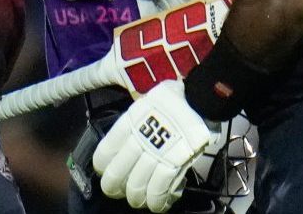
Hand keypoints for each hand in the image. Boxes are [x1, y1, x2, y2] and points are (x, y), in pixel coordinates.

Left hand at [93, 80, 219, 211]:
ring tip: (139, 200)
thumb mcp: (145, 103)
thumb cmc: (174, 99)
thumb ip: (134, 122)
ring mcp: (155, 153)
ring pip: (136, 187)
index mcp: (129, 123)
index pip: (104, 154)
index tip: (105, 171)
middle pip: (116, 175)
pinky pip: (159, 190)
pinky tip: (157, 205)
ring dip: (136, 198)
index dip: (102, 168)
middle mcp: (138, 140)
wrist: (200, 99)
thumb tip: (124, 140)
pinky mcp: (173, 164)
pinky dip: (157, 202)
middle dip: (114, 188)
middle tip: (117, 191)